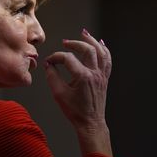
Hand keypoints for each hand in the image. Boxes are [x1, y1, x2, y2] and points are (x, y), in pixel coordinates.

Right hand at [44, 29, 112, 155]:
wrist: (90, 122)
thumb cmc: (75, 111)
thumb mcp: (59, 94)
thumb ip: (52, 77)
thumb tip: (48, 65)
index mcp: (83, 77)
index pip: (68, 59)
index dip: (56, 57)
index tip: (49, 61)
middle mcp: (95, 73)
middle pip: (87, 50)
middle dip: (75, 44)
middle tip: (65, 43)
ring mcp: (102, 75)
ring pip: (101, 52)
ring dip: (92, 41)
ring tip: (84, 33)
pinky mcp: (105, 78)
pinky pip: (107, 60)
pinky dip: (104, 50)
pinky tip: (101, 43)